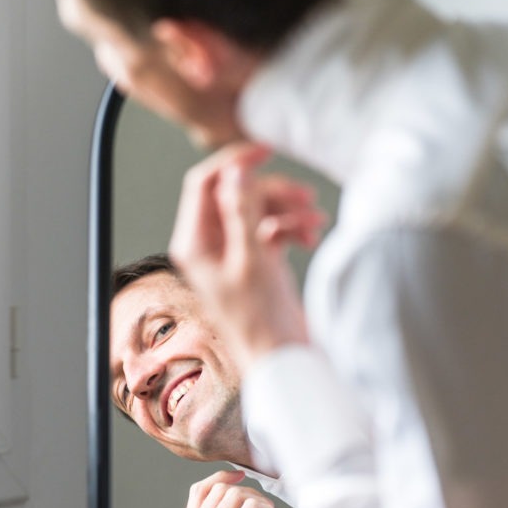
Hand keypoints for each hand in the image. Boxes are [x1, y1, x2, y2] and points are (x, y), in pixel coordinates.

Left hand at [169, 142, 326, 370]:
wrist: (284, 358)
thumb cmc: (262, 321)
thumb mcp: (252, 259)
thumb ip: (242, 212)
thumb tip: (235, 173)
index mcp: (194, 243)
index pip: (203, 182)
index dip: (233, 162)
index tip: (266, 150)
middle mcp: (208, 245)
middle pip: (236, 193)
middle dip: (272, 191)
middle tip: (304, 197)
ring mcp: (232, 251)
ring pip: (257, 208)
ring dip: (287, 208)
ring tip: (314, 221)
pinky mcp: (255, 259)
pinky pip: (271, 226)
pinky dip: (291, 226)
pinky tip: (309, 236)